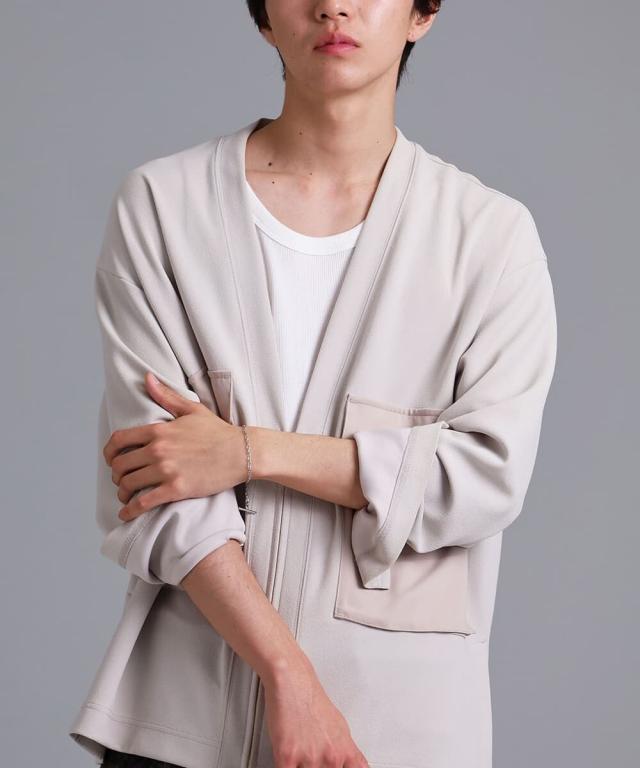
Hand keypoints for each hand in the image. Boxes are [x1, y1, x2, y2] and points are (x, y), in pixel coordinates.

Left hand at [103, 371, 245, 520]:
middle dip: (116, 474)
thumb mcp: (192, 409)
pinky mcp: (177, 489)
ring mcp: (167, 470)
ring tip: (126, 496)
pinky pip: (144, 502)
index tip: (111, 460)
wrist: (242, 452)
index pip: (119, 440)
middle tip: (121, 480)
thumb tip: (147, 378)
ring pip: (128, 484)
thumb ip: (166, 396)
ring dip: (122, 492)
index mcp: (159, 430)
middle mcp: (158, 449)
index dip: (109, 452)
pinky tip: (127, 514)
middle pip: (120, 464)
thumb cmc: (219, 432)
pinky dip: (130, 510)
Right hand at [263, 658, 369, 767]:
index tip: (339, 766)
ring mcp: (309, 758)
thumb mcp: (339, 727)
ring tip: (299, 750)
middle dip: (317, 767)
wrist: (292, 682)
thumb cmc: (312, 700)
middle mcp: (330, 757)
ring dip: (300, 765)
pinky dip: (285, 766)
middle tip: (311, 754)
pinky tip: (287, 759)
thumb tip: (346, 764)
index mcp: (344, 751)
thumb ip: (344, 752)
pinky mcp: (286, 757)